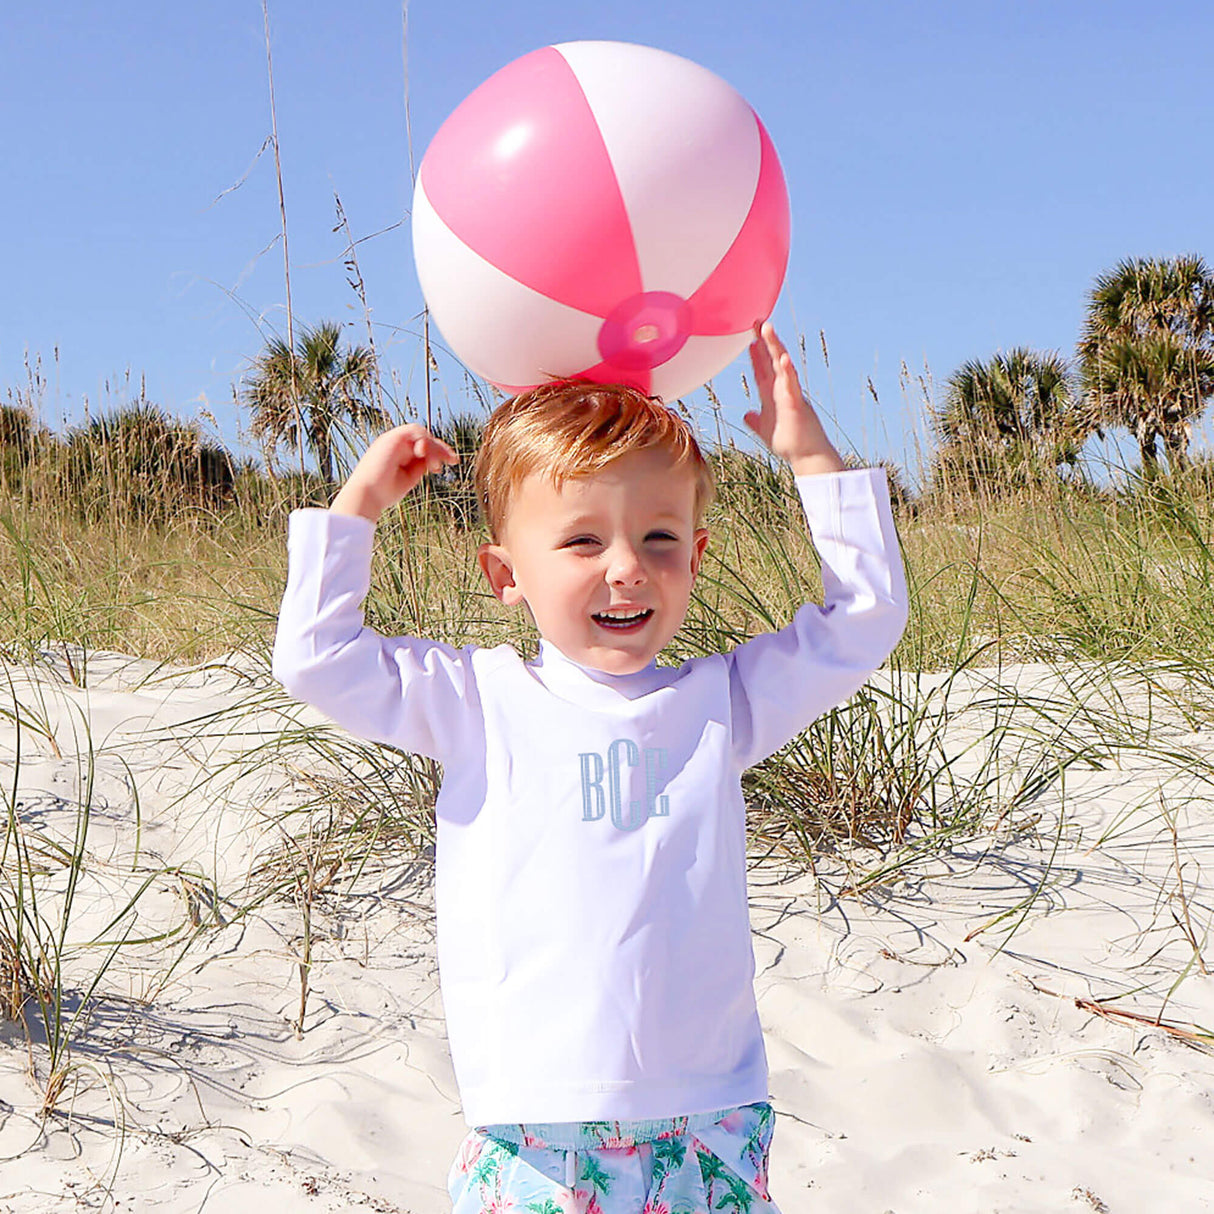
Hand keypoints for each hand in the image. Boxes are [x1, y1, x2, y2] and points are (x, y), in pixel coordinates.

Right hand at [330, 424, 458, 522]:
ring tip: (436, 466)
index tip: (451, 463)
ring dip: (434, 448)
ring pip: (422, 434)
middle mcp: (394, 444)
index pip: (422, 445)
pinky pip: (415, 431)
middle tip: (454, 461)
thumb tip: (434, 459)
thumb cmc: (384, 493)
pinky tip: (426, 457)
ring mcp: (392, 439)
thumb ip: (420, 466)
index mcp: (397, 453)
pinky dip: (425, 442)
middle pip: (424, 438)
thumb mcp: (409, 478)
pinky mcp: (390, 438)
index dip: (438, 452)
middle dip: (441, 448)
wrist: (366, 496)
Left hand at [745, 321, 845, 475]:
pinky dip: (787, 371)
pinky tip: (783, 357)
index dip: (756, 354)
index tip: (750, 338)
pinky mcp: (797, 403)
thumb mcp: (765, 430)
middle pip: (771, 360)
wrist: (806, 455)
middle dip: (764, 341)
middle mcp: (782, 390)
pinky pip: (792, 384)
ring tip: (768, 328)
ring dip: (775, 347)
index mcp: (773, 394)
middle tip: (758, 321)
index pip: (762, 369)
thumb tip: (747, 414)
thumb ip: (756, 421)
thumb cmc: (789, 442)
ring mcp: (790, 394)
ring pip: (781, 366)